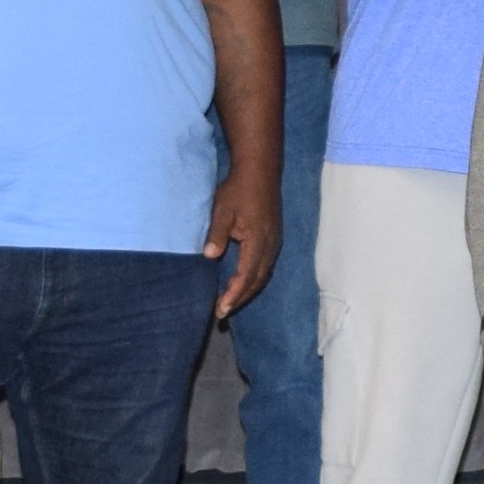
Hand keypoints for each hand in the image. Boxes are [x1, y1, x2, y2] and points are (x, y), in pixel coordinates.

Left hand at [204, 172, 279, 321]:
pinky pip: (265, 266)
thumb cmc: (238, 189)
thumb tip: (209, 257)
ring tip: (229, 302)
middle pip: (257, 280)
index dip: (234, 294)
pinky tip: (241, 281)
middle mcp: (270, 245)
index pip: (246, 275)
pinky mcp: (273, 238)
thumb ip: (216, 234)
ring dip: (246, 290)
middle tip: (222, 313)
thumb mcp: (222, 210)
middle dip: (240, 298)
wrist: (260, 170)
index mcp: (257, 240)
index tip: (221, 309)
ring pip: (262, 275)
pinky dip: (253, 278)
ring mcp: (274, 242)